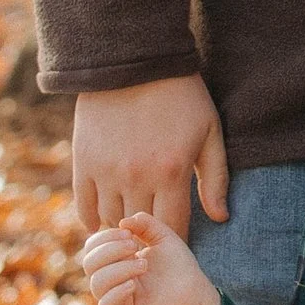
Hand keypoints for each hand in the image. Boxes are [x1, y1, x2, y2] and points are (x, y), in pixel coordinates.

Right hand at [73, 74, 228, 235]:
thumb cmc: (181, 96)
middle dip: (149, 238)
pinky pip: (84, 206)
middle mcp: (136, 177)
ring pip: (111, 221)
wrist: (134, 60)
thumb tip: (221, 219)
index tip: (180, 244)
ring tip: (130, 231)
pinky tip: (103, 222)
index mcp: (171, 172)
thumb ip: (215, 179)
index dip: (178, 240)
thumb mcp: (209, 132)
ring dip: (122, 228)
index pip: (173, 228)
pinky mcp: (83, 161)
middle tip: (154, 241)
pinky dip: (92, 220)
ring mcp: (106, 171)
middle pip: (140, 229)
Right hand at [82, 213, 221, 304]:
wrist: (196, 293)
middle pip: (89, 263)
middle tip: (134, 246)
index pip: (92, 247)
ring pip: (97, 282)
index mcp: (114, 260)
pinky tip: (134, 284)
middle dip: (110, 250)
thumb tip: (123, 221)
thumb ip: (145, 224)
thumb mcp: (163, 237)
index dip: (105, 237)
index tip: (129, 233)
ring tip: (144, 265)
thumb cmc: (177, 266)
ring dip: (119, 269)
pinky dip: (116, 292)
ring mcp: (114, 299)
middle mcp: (109, 280)